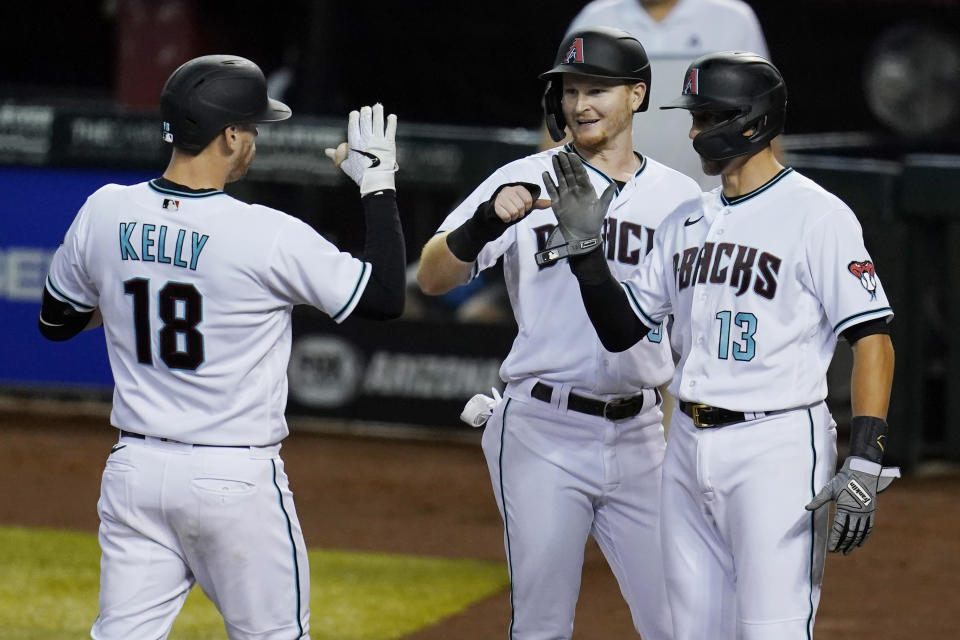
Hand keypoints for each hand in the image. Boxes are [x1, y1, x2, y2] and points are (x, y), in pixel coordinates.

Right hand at [324, 103, 397, 194]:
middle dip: (366, 112)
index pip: (353, 124)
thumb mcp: (346, 165)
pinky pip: (390, 130)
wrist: (375, 182)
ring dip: (378, 112)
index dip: (354, 116)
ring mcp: (378, 141)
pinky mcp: (389, 144)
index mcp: (354, 143)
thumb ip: (337, 155)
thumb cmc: (360, 175)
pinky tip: (391, 116)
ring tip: (378, 106)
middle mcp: (366, 139)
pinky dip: (391, 122)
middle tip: (367, 108)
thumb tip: (326, 151)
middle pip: (365, 120)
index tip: (355, 113)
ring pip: (378, 122)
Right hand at [492, 184, 550, 223]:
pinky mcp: (495, 205)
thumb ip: (537, 203)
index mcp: (518, 188)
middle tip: (517, 211)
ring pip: (514, 212)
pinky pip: (506, 216)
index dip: (528, 207)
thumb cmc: (514, 204)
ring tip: (511, 213)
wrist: (497, 208)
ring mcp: (501, 197)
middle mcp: (509, 190)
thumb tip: (551, 203)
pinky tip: (506, 216)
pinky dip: (507, 219)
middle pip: (521, 207)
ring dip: (514, 217)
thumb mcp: (526, 203)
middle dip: (520, 213)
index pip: (529, 200)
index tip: (524, 207)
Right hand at [536, 151, 615, 265]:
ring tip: (554, 158)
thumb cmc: (593, 222)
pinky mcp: (557, 202)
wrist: (582, 235)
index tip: (571, 155)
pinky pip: (552, 190)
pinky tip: (545, 174)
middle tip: (560, 153)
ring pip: (560, 179)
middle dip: (565, 163)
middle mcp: (575, 190)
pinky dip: (549, 182)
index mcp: (586, 189)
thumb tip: (614, 184)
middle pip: (569, 173)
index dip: (576, 164)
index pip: (580, 173)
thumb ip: (607, 196)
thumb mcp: (602, 208)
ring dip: (557, 169)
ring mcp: (565, 195)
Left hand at [805, 456, 899, 553]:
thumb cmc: (843, 479)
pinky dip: (864, 537)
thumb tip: (807, 508)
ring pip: (859, 533)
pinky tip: (859, 543)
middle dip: (843, 544)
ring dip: (853, 543)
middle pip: (850, 533)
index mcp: (845, 508)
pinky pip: (868, 528)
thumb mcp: (829, 489)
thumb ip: (818, 500)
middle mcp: (857, 513)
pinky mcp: (871, 511)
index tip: (831, 549)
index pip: (839, 529)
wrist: (862, 471)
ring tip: (846, 551)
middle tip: (836, 552)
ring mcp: (866, 513)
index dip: (835, 540)